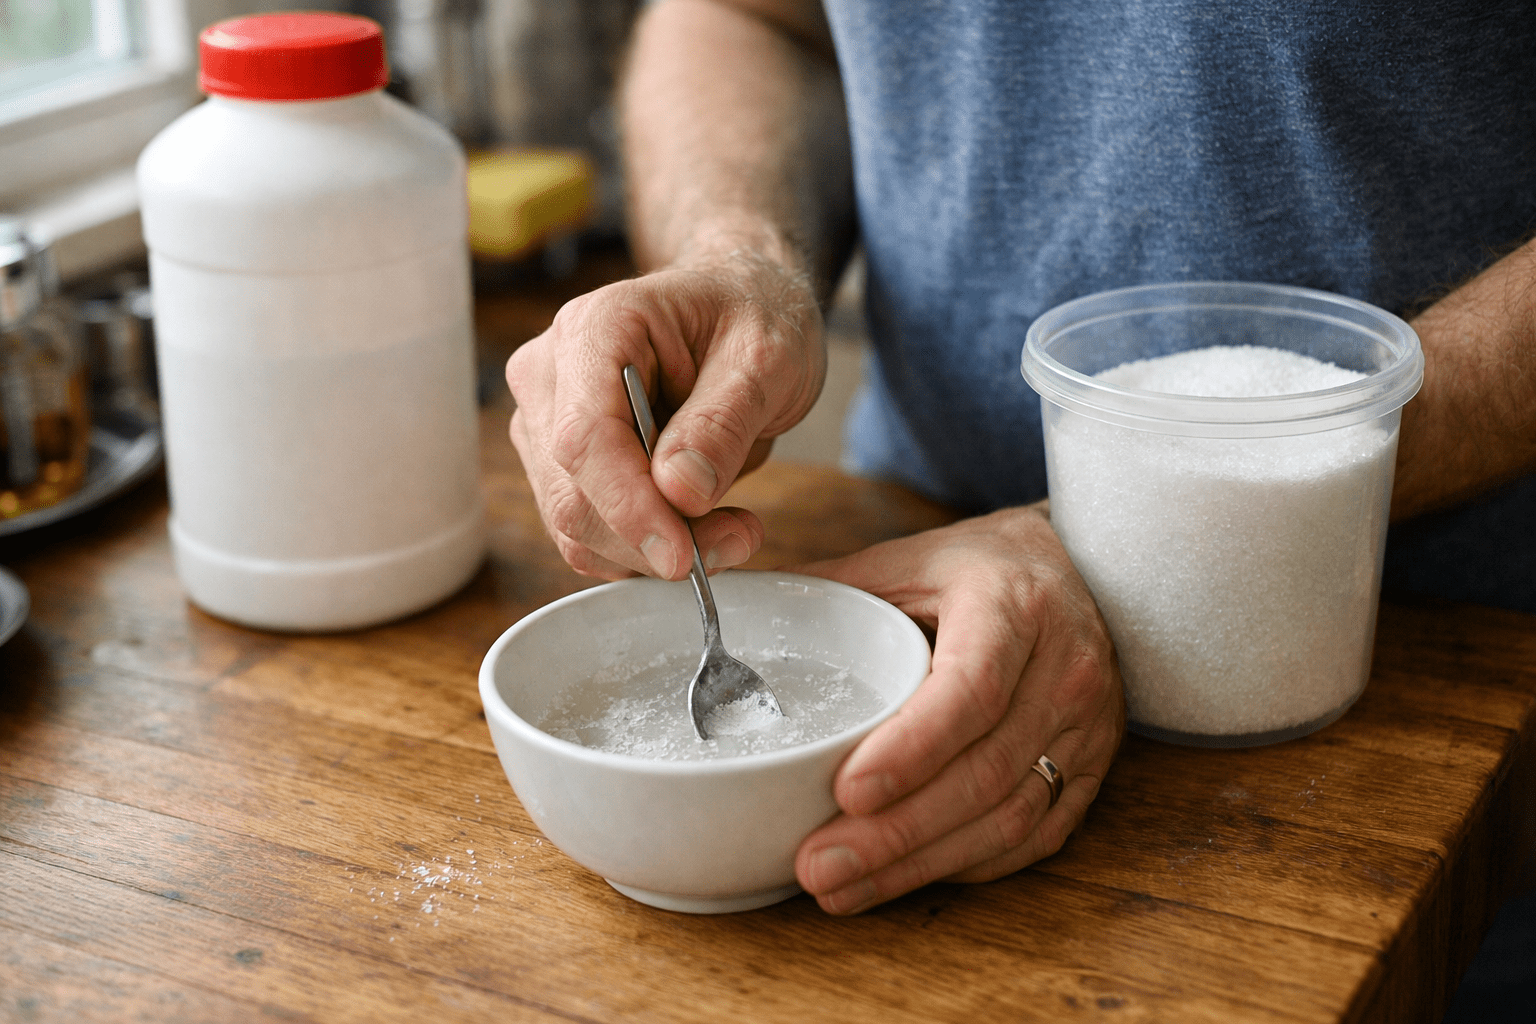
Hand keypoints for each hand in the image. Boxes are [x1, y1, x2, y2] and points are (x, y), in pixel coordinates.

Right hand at [505, 251, 825, 579]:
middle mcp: (551, 374)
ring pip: (576, 526)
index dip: (629, 507)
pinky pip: (589, 534)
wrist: (741, 306)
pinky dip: (644, 549)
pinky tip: (699, 527)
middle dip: (654, 539)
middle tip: (738, 540)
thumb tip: (679, 492)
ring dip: (653, 551)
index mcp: (596, 327)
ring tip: (732, 529)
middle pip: (573, 494)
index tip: (683, 555)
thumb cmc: (751, 315)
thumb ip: (723, 422)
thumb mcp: (767, 358)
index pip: (585, 438)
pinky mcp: (562, 464)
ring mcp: (547, 422)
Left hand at [791, 504, 1123, 912]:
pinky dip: (965, 864)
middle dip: (897, 832)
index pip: (971, 690)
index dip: (912, 748)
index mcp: (1012, 606)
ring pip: (1009, 816)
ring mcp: (1087, 726)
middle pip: (984, 771)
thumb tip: (742, 610)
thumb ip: (833, 587)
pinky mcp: (1092, 769)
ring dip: (921, 863)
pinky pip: (1032, 835)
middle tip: (818, 865)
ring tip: (841, 887)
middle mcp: (1064, 669)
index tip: (846, 791)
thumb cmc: (980, 566)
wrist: (1077, 569)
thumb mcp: (909, 557)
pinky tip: (904, 875)